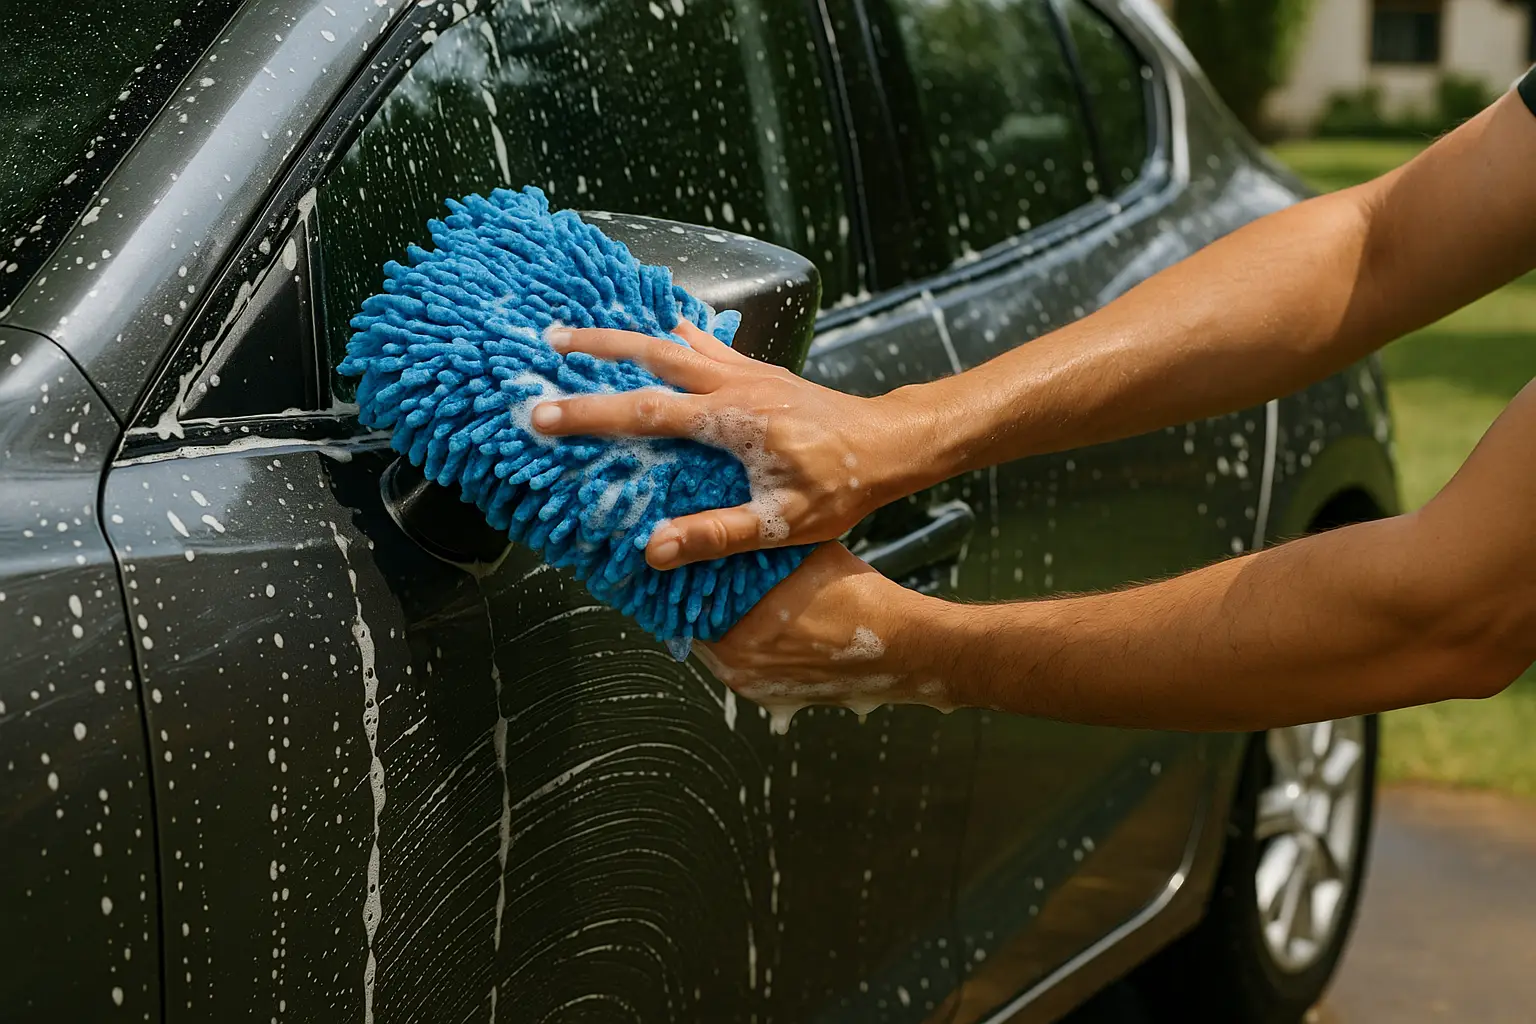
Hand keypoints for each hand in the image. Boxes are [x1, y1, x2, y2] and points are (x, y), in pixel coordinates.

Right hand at [531, 321, 925, 569]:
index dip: (587, 415)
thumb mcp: (780, 522)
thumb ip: (715, 535)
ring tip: (589, 328)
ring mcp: (747, 373)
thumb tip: (653, 550)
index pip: (642, 415)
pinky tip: (663, 327)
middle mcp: (732, 386)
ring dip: (629, 334)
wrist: (892, 444)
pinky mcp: (761, 372)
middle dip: (596, 348)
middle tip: (549, 340)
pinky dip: (674, 333)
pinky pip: (706, 343)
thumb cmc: (842, 486)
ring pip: (675, 341)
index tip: (540, 414)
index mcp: (729, 421)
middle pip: (650, 354)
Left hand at [695, 544, 952, 732]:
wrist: (906, 647)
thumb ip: (756, 548)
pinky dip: (750, 640)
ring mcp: (760, 690)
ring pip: (724, 648)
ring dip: (725, 621)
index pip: (683, 612)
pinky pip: (750, 663)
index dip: (682, 582)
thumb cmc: (856, 600)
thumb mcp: (801, 559)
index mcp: (736, 645)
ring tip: (734, 590)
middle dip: (702, 601)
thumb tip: (723, 525)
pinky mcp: (781, 696)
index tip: (681, 560)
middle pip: (700, 631)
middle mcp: (740, 676)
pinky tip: (766, 615)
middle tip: (704, 571)